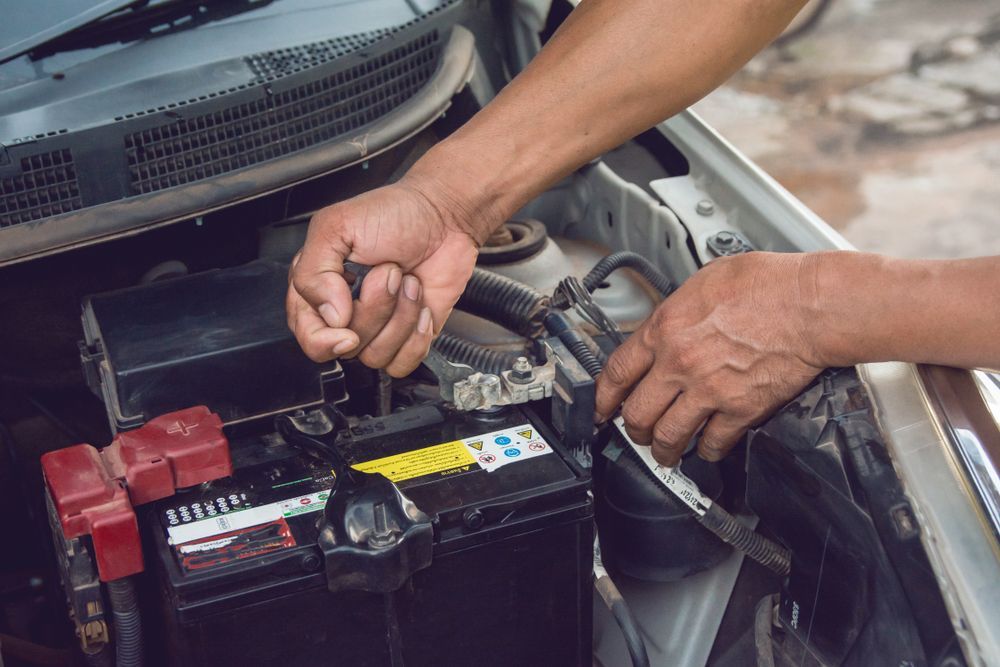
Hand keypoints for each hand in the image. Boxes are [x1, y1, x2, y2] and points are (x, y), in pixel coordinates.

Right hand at [287, 176, 482, 376]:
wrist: (443, 215)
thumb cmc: (393, 214)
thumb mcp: (336, 228)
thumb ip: (315, 273)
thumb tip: (330, 317)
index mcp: (318, 289)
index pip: (308, 336)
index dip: (324, 339)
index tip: (345, 321)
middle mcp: (346, 313)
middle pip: (346, 348)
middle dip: (374, 309)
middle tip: (387, 272)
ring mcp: (378, 327)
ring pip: (377, 357)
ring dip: (400, 317)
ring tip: (406, 282)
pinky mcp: (408, 336)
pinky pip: (404, 363)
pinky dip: (417, 336)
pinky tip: (422, 307)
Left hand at [594, 252, 826, 465]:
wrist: (809, 305)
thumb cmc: (767, 285)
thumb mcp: (703, 282)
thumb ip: (677, 311)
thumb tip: (667, 325)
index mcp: (665, 329)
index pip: (616, 373)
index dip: (603, 398)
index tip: (602, 409)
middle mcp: (679, 364)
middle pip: (637, 413)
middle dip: (632, 429)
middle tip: (635, 432)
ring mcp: (708, 391)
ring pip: (669, 436)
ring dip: (663, 450)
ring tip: (665, 453)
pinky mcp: (740, 410)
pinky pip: (713, 443)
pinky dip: (708, 451)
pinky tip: (708, 449)